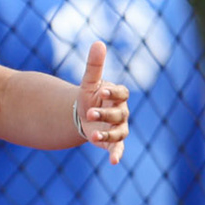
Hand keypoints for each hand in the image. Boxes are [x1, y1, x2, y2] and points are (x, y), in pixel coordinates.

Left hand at [76, 41, 130, 164]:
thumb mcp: (89, 81)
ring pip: (118, 132)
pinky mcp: (112, 142)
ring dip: (108, 134)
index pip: (121, 94)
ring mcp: (118, 128)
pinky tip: (113, 162)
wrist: (82, 115)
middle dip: (104, 114)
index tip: (103, 91)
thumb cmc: (89, 95)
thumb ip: (94, 65)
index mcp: (118, 96)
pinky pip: (118, 148)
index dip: (114, 93)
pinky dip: (116, 154)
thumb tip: (98, 43)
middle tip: (89, 112)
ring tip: (94, 136)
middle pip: (118, 114)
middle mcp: (122, 112)